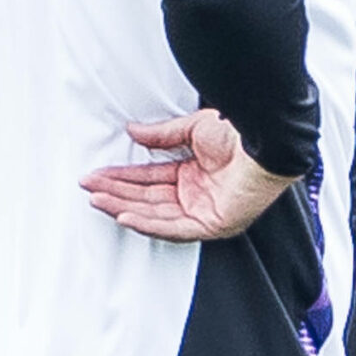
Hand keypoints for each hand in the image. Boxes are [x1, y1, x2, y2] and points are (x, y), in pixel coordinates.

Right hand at [80, 110, 294, 241]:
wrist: (265, 139)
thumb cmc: (241, 132)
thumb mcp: (193, 128)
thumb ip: (162, 134)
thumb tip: (133, 131)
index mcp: (194, 173)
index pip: (150, 179)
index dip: (123, 178)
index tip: (98, 176)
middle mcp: (198, 194)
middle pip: (148, 198)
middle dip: (117, 193)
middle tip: (90, 188)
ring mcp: (206, 210)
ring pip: (156, 215)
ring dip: (125, 208)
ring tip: (98, 201)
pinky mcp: (213, 224)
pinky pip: (174, 227)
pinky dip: (148, 223)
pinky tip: (125, 215)